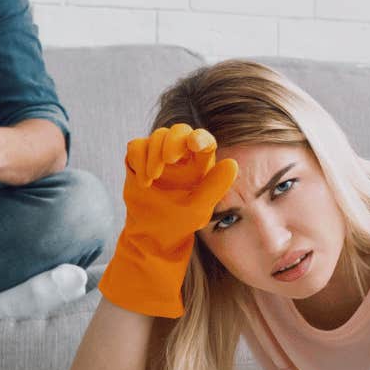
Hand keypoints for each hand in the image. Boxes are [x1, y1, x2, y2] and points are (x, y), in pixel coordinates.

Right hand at [96, 123, 239, 318]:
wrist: (150, 238)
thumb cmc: (178, 224)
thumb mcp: (199, 208)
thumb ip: (215, 186)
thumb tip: (232, 163)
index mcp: (198, 165)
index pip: (202, 140)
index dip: (199, 137)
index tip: (195, 144)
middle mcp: (179, 157)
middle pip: (177, 131)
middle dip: (172, 141)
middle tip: (170, 160)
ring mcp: (157, 157)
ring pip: (155, 136)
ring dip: (153, 154)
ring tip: (153, 178)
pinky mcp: (137, 161)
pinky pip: (136, 145)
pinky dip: (139, 159)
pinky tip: (144, 182)